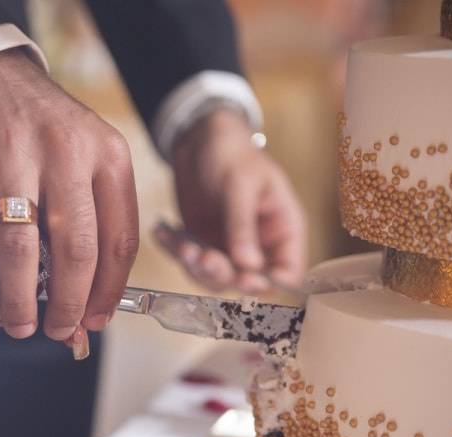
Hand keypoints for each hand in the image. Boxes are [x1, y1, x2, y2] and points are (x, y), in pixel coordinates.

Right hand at [0, 48, 138, 340]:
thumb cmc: (46, 133)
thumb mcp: (87, 161)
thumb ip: (94, 223)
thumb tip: (90, 305)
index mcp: (108, 156)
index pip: (119, 240)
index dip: (108, 291)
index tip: (94, 321)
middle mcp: (65, 149)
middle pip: (76, 248)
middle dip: (67, 304)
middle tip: (55, 331)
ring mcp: (11, 147)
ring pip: (21, 241)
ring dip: (20, 295)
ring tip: (18, 324)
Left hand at [160, 108, 306, 292]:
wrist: (201, 139)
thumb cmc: (233, 153)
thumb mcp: (241, 184)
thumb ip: (243, 225)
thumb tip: (249, 265)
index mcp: (283, 229)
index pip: (289, 270)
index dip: (272, 282)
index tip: (247, 279)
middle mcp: (259, 245)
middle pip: (248, 281)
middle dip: (224, 274)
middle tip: (204, 258)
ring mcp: (229, 248)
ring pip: (215, 278)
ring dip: (196, 266)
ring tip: (183, 244)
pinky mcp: (203, 245)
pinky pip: (189, 261)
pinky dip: (174, 250)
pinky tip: (162, 231)